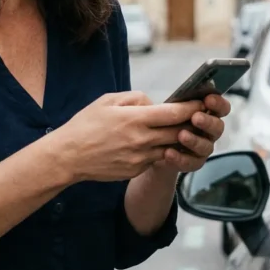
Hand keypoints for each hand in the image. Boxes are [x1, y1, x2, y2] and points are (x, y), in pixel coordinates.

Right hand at [52, 91, 204, 182]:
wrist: (68, 157)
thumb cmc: (86, 125)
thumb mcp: (108, 101)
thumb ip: (136, 99)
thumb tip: (154, 103)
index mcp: (135, 119)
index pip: (175, 113)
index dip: (192, 107)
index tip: (202, 102)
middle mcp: (141, 140)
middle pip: (179, 132)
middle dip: (191, 123)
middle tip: (200, 115)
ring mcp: (140, 158)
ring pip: (170, 147)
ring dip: (178, 139)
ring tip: (182, 129)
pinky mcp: (136, 170)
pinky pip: (155, 158)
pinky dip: (159, 150)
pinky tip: (156, 143)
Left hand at [155, 93, 230, 173]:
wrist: (155, 147)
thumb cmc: (166, 121)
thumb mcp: (169, 108)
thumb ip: (176, 102)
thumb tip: (175, 93)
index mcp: (208, 114)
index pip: (222, 108)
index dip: (218, 103)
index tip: (208, 99)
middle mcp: (210, 131)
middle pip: (218, 127)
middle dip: (208, 122)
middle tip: (196, 117)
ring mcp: (204, 148)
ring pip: (206, 146)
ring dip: (194, 140)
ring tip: (181, 135)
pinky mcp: (194, 162)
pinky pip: (191, 162)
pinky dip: (180, 158)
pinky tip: (168, 152)